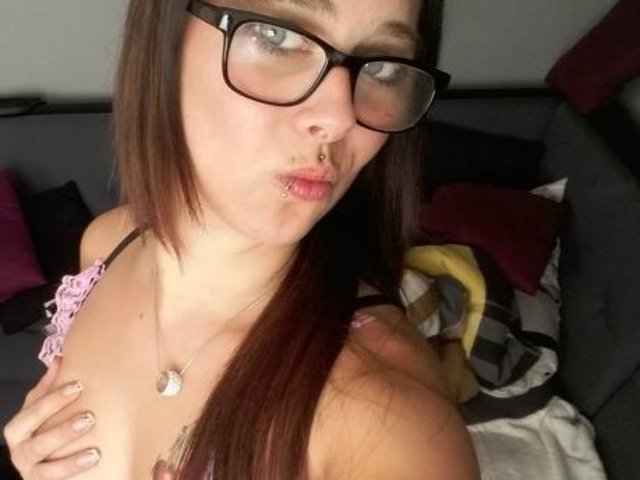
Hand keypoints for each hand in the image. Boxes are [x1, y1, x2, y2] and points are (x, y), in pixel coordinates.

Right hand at [3, 357, 99, 478]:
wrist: (42, 463)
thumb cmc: (43, 428)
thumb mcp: (42, 408)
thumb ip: (49, 386)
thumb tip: (60, 358)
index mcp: (18, 428)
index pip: (32, 412)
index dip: (53, 399)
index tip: (78, 386)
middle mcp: (20, 451)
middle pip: (37, 442)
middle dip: (62, 431)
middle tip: (89, 418)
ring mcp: (30, 472)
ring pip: (45, 469)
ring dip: (70, 461)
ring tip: (94, 452)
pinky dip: (72, 472)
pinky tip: (92, 463)